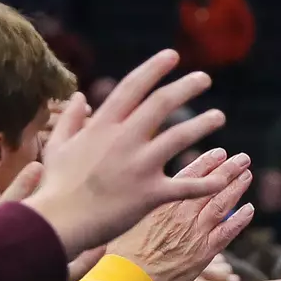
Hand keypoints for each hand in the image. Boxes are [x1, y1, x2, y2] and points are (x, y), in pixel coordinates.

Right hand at [24, 50, 228, 256]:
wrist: (59, 224)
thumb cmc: (56, 186)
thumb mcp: (57, 146)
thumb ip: (71, 119)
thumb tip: (80, 96)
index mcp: (102, 126)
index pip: (133, 87)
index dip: (154, 68)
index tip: (172, 56)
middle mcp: (124, 140)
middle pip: (162, 103)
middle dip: (187, 87)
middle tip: (204, 79)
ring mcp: (139, 166)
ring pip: (180, 137)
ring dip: (203, 124)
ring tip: (218, 117)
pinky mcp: (150, 194)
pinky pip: (186, 186)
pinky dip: (207, 182)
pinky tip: (224, 177)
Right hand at [110, 151, 255, 280]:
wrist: (129, 276)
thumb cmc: (124, 250)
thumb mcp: (132, 217)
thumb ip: (147, 205)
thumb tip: (152, 194)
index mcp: (163, 202)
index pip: (189, 176)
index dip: (207, 163)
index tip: (219, 153)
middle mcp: (182, 214)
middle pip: (210, 186)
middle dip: (228, 170)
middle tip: (243, 158)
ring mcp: (194, 232)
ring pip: (221, 204)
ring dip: (236, 188)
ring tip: (247, 175)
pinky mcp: (203, 253)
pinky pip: (227, 232)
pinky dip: (239, 220)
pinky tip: (249, 209)